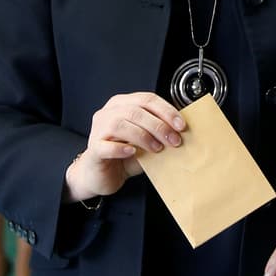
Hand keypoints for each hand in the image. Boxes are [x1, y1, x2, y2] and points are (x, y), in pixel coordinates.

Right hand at [64, 92, 185, 203]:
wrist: (103, 175)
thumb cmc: (125, 156)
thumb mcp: (146, 142)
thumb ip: (158, 134)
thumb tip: (180, 133)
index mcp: (123, 104)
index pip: (147, 99)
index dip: (166, 110)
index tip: (181, 125)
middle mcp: (108, 113)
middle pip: (135, 111)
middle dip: (159, 125)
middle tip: (174, 140)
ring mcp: (98, 130)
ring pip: (119, 124)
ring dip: (143, 136)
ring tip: (157, 148)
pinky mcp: (94, 149)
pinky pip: (105, 146)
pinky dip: (121, 148)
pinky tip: (132, 152)